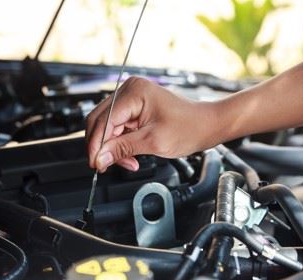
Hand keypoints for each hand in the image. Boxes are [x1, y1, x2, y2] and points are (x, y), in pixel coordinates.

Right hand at [85, 77, 219, 171]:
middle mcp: (129, 91)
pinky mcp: (133, 109)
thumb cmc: (190, 127)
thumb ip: (123, 149)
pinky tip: (129, 156)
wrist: (207, 125)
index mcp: (134, 92)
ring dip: (112, 148)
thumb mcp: (154, 142)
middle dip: (102, 146)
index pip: (103, 120)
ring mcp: (130, 99)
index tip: (95, 163)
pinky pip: (117, 128)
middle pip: (100, 121)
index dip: (96, 145)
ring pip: (106, 127)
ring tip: (127, 162)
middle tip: (104, 165)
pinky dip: (120, 144)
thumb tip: (100, 157)